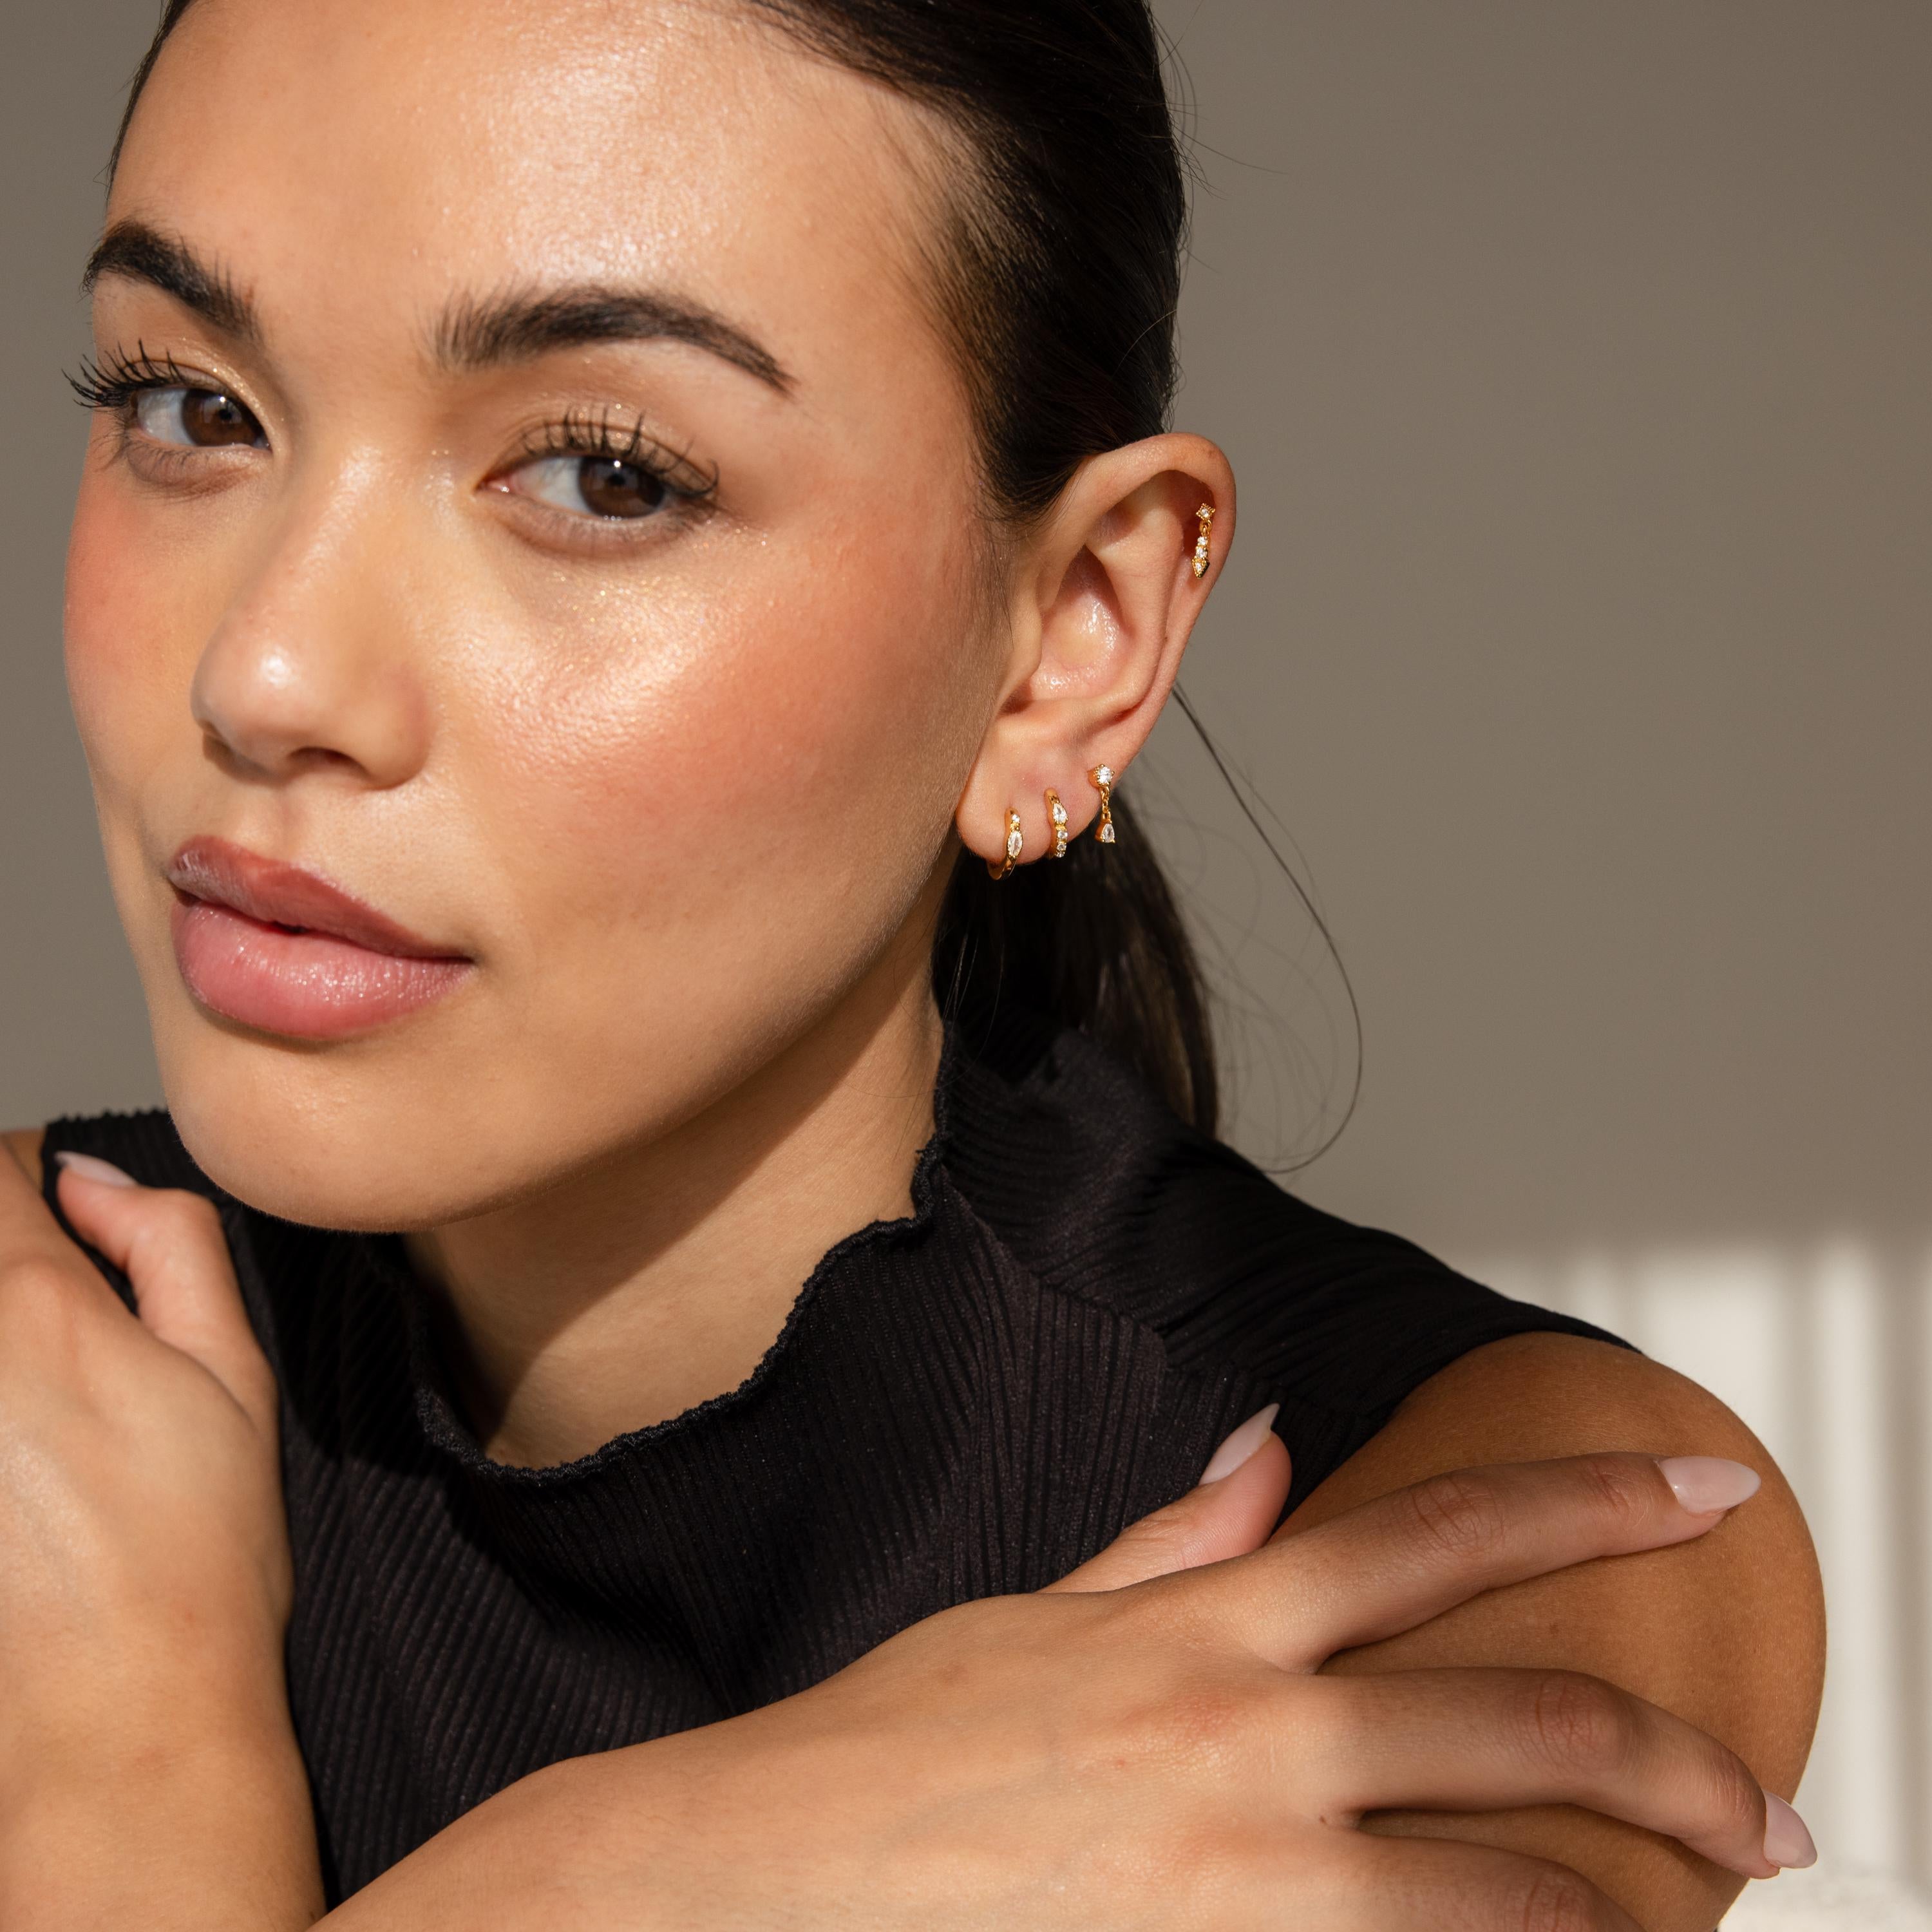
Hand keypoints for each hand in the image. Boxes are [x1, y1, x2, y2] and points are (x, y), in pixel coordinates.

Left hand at [0, 1142, 320, 1927]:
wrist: (120, 1705)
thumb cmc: (194, 1547)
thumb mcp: (233, 1368)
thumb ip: (171, 1242)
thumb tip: (96, 1182)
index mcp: (37, 1307)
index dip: (30, 1173)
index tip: (65, 1211)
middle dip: (7, 1248)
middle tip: (57, 1304)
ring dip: (3, 1335)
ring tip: (43, 1397)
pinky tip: (25, 1451)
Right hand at [339, 1439, 1804, 1930]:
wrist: (778, 1877)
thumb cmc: (898, 1741)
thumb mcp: (1036, 1613)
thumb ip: (1175, 1541)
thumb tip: (1273, 1453)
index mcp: (1209, 1623)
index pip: (1437, 1530)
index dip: (1588, 1496)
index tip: (1697, 1478)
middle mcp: (1245, 1737)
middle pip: (1517, 1722)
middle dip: (1677, 1757)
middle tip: (1772, 1799)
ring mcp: (1242, 1870)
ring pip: (1500, 1882)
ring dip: (1626, 1900)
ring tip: (1706, 1902)